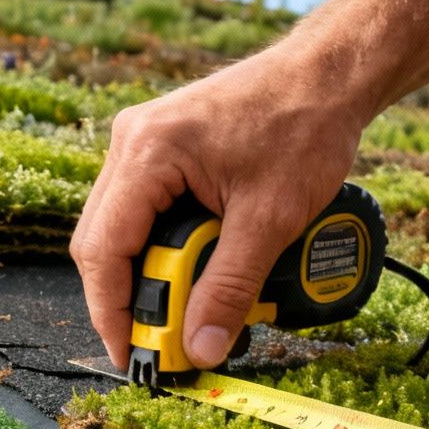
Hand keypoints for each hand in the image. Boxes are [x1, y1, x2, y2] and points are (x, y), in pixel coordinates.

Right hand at [70, 49, 368, 368]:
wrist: (327, 75)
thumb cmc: (304, 127)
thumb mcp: (269, 221)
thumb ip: (229, 288)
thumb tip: (202, 348)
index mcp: (147, 151)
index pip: (103, 248)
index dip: (110, 310)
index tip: (130, 354)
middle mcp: (131, 141)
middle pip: (101, 240)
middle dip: (127, 297)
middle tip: (160, 341)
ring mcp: (143, 140)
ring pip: (119, 226)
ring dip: (147, 272)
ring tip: (182, 310)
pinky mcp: (162, 147)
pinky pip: (143, 208)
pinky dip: (161, 246)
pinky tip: (192, 269)